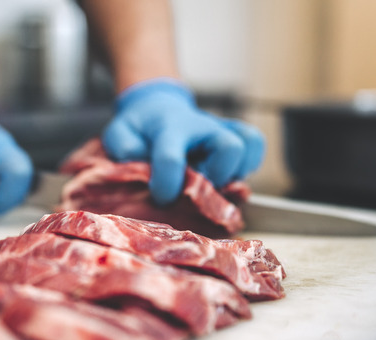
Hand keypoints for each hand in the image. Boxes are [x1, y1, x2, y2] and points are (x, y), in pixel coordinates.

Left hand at [102, 78, 264, 204]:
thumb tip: (140, 164)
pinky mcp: (234, 136)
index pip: (171, 157)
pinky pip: (255, 146)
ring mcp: (221, 131)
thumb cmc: (139, 128)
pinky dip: (248, 164)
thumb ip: (124, 149)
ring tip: (215, 183)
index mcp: (169, 128)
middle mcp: (202, 127)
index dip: (167, 184)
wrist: (156, 107)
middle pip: (229, 148)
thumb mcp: (119, 133)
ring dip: (235, 172)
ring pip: (248, 147)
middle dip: (216, 177)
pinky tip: (228, 175)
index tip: (161, 197)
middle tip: (198, 189)